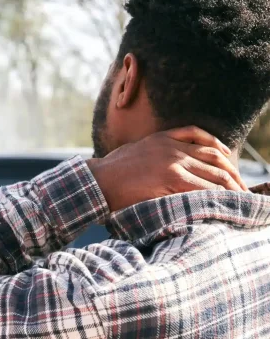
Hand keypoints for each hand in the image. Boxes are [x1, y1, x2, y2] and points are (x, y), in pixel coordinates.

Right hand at [86, 126, 247, 212]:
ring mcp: (172, 161)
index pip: (202, 139)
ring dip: (230, 187)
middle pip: (214, 156)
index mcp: (163, 137)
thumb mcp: (134, 153)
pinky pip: (202, 186)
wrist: (98, 180)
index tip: (229, 165)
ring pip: (212, 173)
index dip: (221, 152)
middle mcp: (172, 146)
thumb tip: (165, 167)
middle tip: (241, 187)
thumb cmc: (110, 172)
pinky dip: (215, 194)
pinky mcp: (171, 177)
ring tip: (239, 198)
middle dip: (232, 173)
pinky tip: (222, 201)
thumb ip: (154, 153)